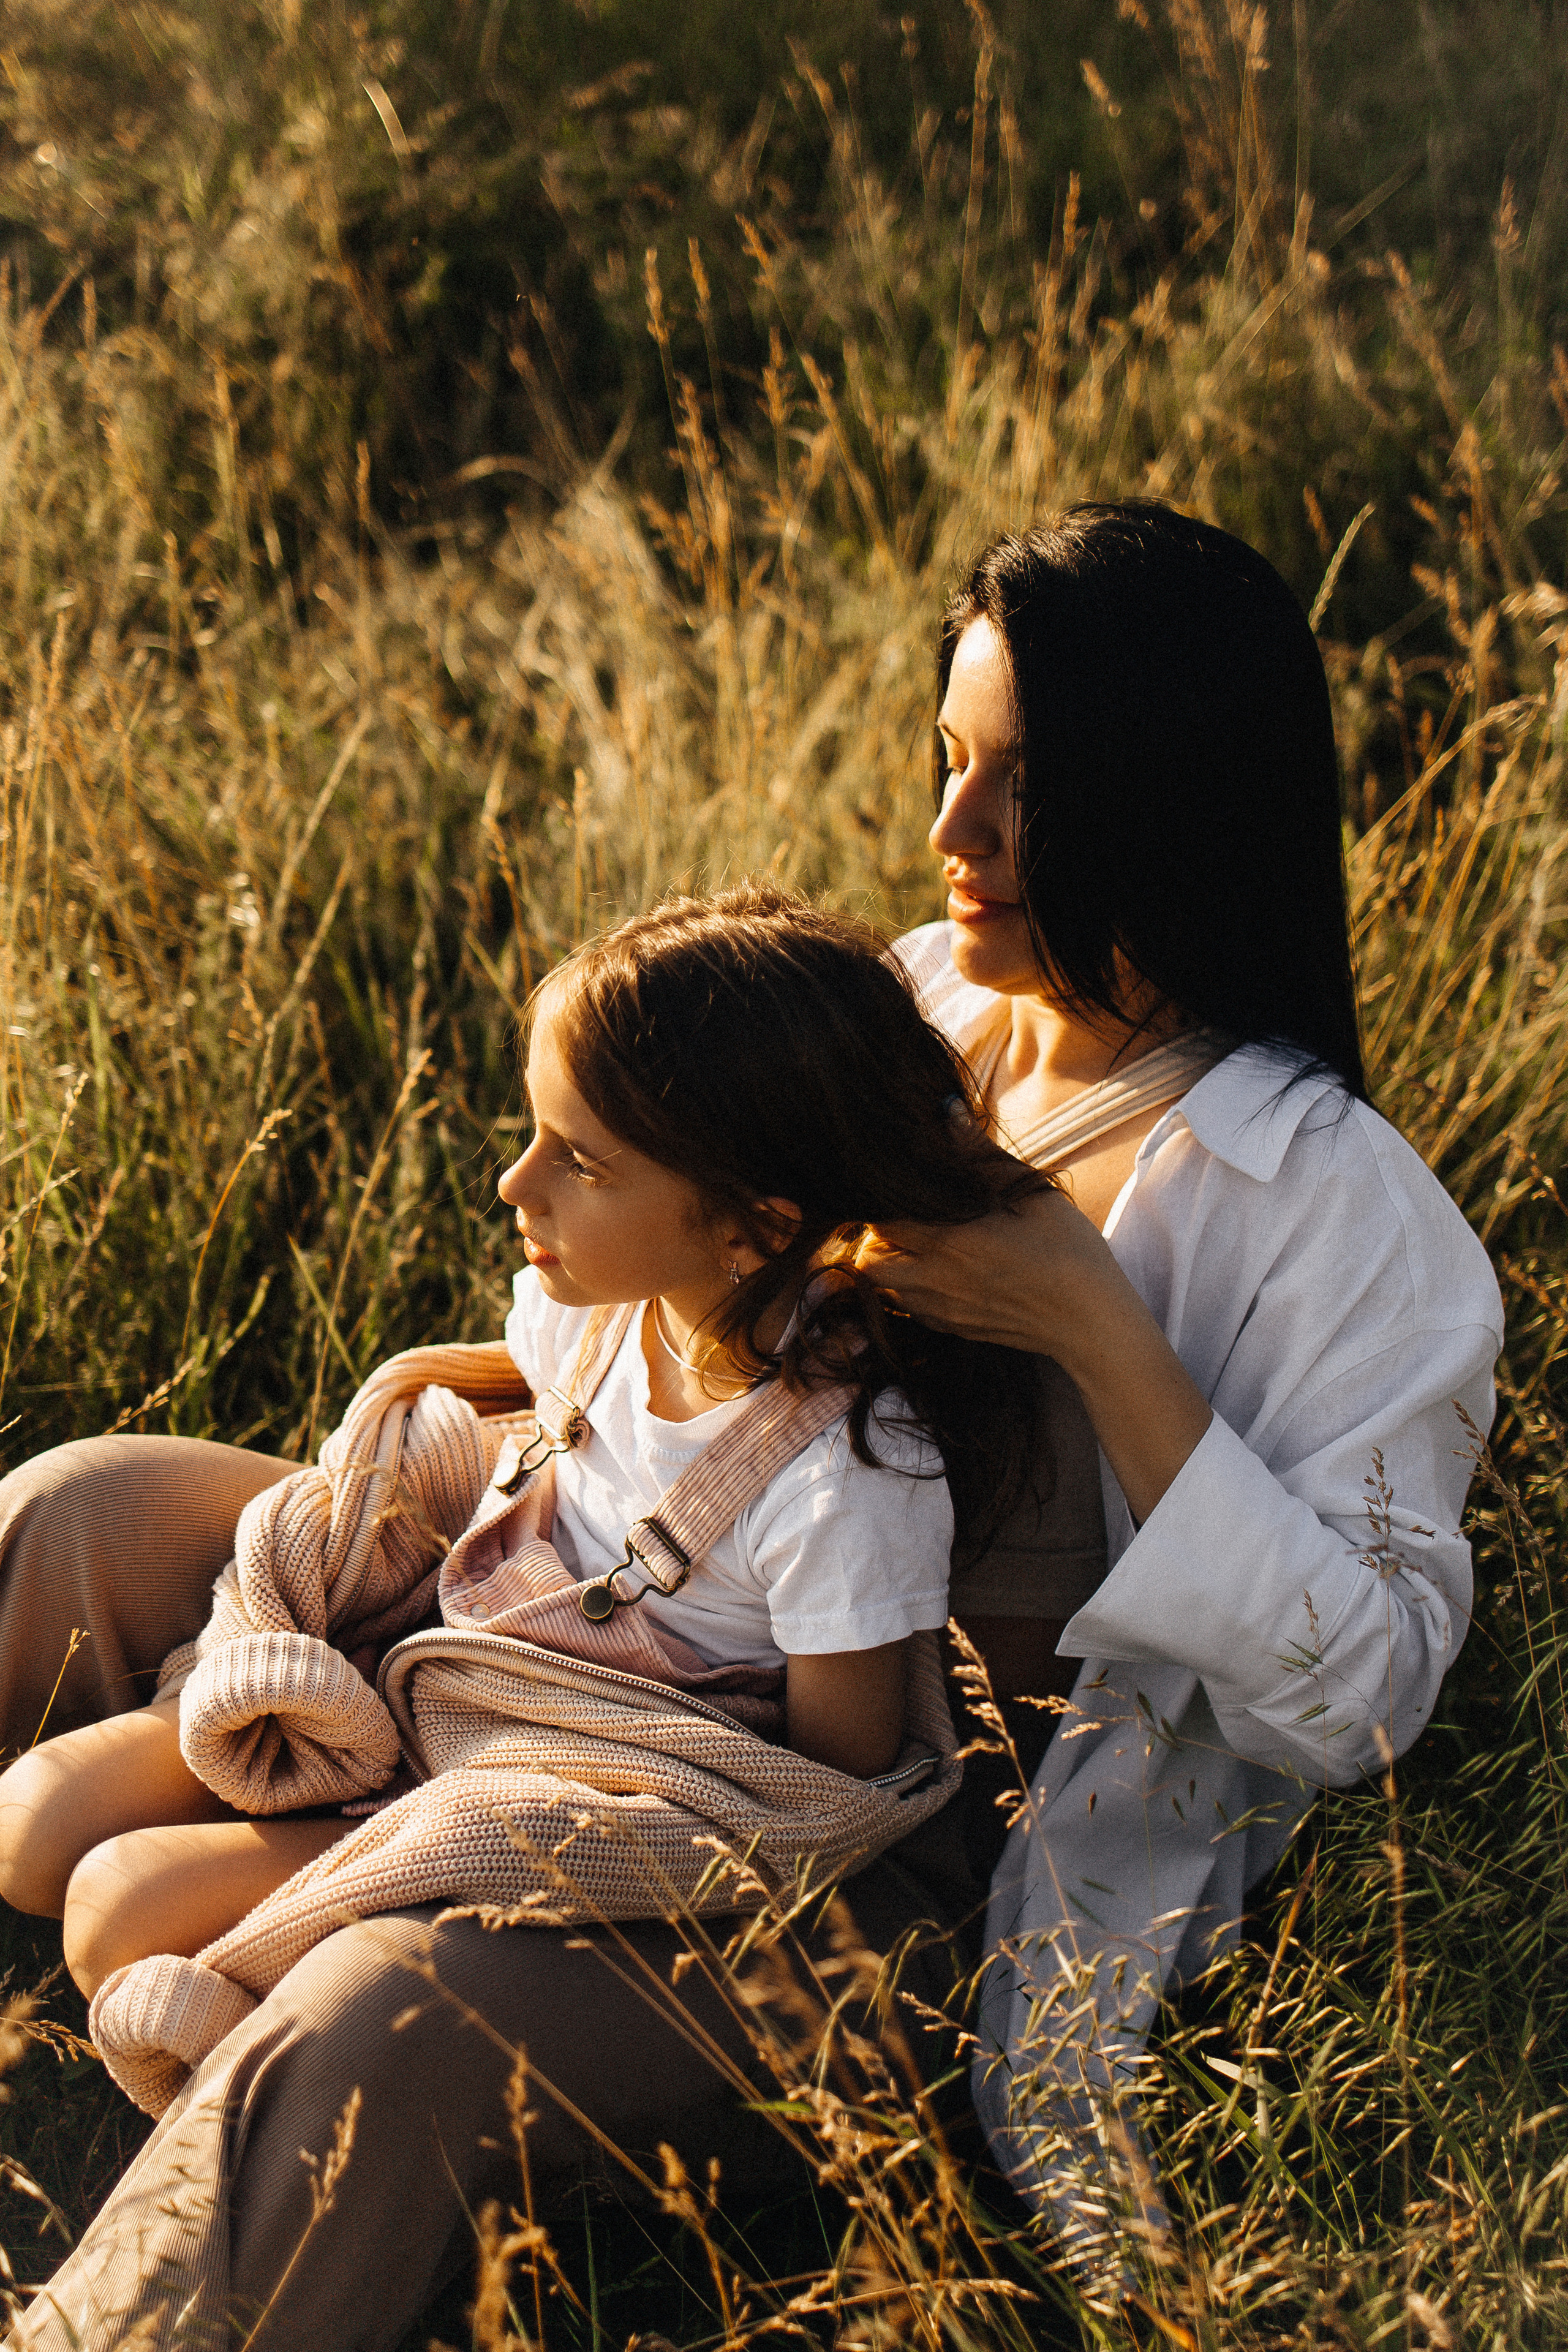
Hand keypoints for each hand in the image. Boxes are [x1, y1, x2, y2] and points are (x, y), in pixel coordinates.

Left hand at [856, 1180, 1115, 1353]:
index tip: (902, 1188)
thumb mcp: (1030, 1194)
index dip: (882, 1201)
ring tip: (919, 1244)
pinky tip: (939, 1272)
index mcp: (952, 1241)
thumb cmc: (1069, 1252)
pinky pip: (909, 1310)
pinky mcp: (954, 1330)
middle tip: (904, 1217)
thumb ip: (980, 1154)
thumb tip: (945, 1112)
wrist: (1092, 1322)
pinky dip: (909, 1291)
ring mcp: (942, 1311)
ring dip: (890, 1266)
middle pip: (868, 1262)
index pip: (881, 1220)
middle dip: (876, 1238)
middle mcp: (937, 1280)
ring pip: (884, 1289)